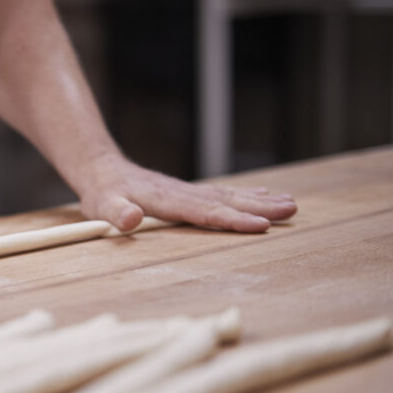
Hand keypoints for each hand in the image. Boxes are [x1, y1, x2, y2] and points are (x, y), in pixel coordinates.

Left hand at [78, 154, 297, 232]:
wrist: (100, 168)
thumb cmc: (101, 193)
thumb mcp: (102, 205)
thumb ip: (117, 213)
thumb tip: (131, 219)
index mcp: (165, 199)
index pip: (204, 211)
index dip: (232, 218)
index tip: (261, 224)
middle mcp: (182, 192)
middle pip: (226, 200)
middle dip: (259, 206)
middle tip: (291, 210)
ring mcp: (187, 191)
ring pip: (229, 195)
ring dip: (259, 200)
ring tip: (290, 204)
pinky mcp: (187, 192)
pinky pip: (221, 193)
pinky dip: (244, 195)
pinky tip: (262, 196)